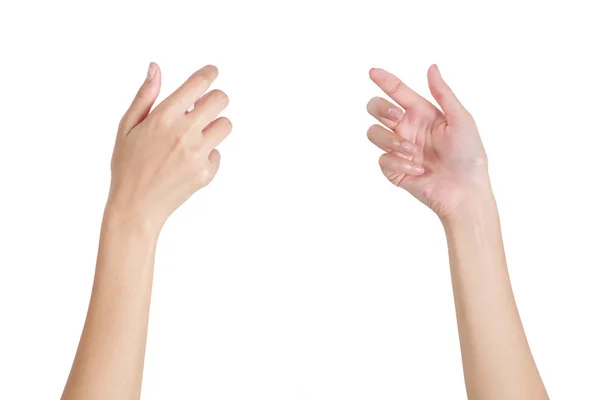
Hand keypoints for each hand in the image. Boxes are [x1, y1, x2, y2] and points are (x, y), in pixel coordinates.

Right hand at [107, 63, 230, 228]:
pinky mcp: (207, 172)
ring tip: (195, 135)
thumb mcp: (127, 127)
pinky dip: (207, 154)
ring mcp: (198, 153)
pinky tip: (188, 161)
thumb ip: (145, 96)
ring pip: (225, 125)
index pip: (198, 84)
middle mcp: (184, 133)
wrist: (136, 206)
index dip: (209, 74)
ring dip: (214, 126)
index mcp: (163, 117)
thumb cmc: (127, 165)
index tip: (212, 71)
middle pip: (221, 100)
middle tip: (204, 107)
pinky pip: (218, 152)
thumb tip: (155, 68)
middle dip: (215, 99)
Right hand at [366, 65, 490, 218]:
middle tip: (397, 117)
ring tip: (412, 152)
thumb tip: (431, 67)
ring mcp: (398, 149)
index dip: (384, 80)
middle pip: (376, 109)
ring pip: (373, 133)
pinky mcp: (393, 169)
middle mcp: (406, 128)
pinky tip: (418, 171)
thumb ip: (443, 93)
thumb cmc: (469, 156)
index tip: (372, 71)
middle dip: (381, 109)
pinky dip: (400, 164)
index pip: (397, 92)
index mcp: (421, 114)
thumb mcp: (461, 120)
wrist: (464, 192)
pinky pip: (383, 160)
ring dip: (391, 140)